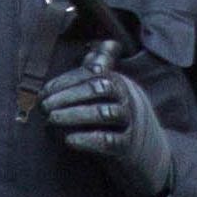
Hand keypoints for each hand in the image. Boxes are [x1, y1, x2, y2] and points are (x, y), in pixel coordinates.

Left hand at [36, 59, 176, 196]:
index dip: (67, 80)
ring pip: (105, 113)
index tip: (44, 91)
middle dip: (69, 95)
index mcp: (119, 83)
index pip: (93, 73)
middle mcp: (127, 98)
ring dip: (75, 115)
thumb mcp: (114, 92)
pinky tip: (69, 140)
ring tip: (52, 119)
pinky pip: (109, 141)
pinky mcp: (128, 146)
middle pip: (99, 89)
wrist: (151, 155)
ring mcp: (130, 122)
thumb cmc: (121, 120)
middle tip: (45, 106)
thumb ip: (103, 68)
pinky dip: (88, 139)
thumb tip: (108, 41)